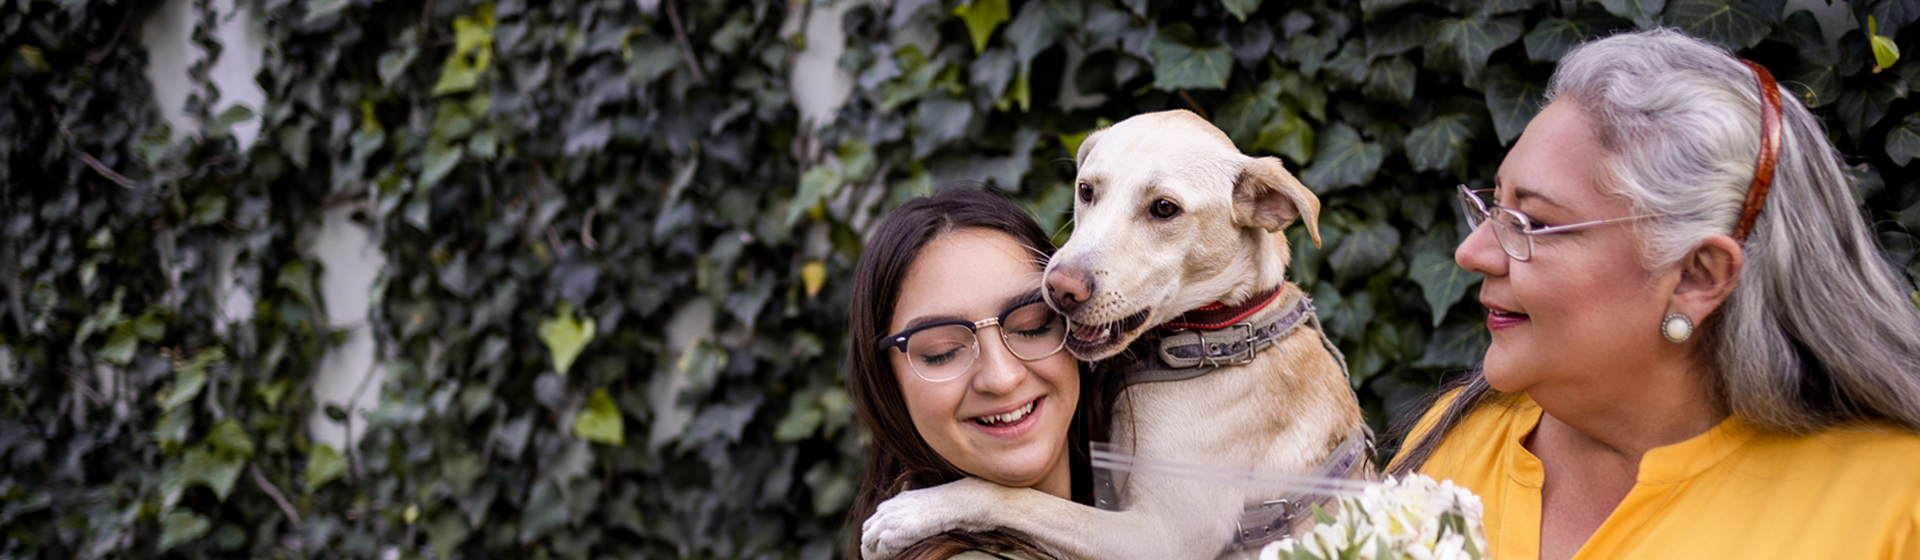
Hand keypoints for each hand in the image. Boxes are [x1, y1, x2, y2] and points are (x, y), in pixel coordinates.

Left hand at [860, 477, 1006, 558]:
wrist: (961, 502)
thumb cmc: (953, 506)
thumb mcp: (928, 508)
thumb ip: (916, 516)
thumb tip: (915, 528)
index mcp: (895, 502)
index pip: (874, 521)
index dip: (875, 538)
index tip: (880, 550)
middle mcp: (889, 509)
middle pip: (867, 532)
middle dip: (870, 547)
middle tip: (878, 559)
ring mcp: (891, 520)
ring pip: (868, 542)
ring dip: (873, 554)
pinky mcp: (897, 532)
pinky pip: (880, 550)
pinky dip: (883, 557)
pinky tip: (893, 559)